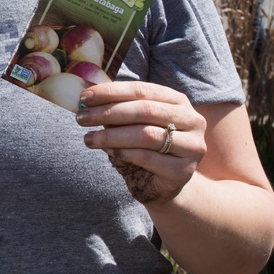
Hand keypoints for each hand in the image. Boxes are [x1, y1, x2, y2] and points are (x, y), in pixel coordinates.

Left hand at [75, 82, 206, 205]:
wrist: (162, 184)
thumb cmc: (144, 147)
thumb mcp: (131, 124)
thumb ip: (116, 109)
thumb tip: (86, 98)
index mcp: (177, 101)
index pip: (141, 89)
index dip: (110, 92)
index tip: (83, 97)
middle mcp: (191, 120)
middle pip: (145, 110)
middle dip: (108, 113)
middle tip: (81, 118)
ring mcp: (192, 146)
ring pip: (146, 134)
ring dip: (112, 135)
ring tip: (89, 139)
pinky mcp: (184, 171)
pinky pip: (148, 158)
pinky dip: (124, 153)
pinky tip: (107, 151)